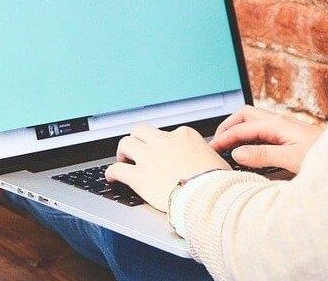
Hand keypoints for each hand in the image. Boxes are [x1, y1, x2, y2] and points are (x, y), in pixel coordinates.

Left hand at [105, 124, 229, 212]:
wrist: (208, 197)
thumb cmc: (217, 182)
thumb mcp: (216, 160)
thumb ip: (205, 156)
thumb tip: (208, 161)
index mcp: (185, 135)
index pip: (169, 133)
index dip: (164, 144)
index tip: (163, 152)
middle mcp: (164, 142)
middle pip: (142, 131)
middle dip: (137, 139)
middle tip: (136, 150)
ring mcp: (150, 157)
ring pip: (126, 143)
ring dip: (122, 151)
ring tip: (122, 160)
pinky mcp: (139, 177)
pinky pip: (117, 169)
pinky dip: (111, 172)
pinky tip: (111, 177)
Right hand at [208, 106, 324, 173]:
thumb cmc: (323, 156)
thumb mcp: (291, 158)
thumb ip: (263, 155)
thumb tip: (237, 153)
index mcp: (277, 124)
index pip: (242, 127)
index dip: (225, 137)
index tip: (213, 150)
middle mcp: (279, 123)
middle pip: (246, 116)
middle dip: (229, 126)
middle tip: (217, 143)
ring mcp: (284, 130)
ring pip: (254, 123)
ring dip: (239, 132)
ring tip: (228, 147)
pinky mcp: (289, 138)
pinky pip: (262, 133)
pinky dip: (249, 139)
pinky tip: (248, 152)